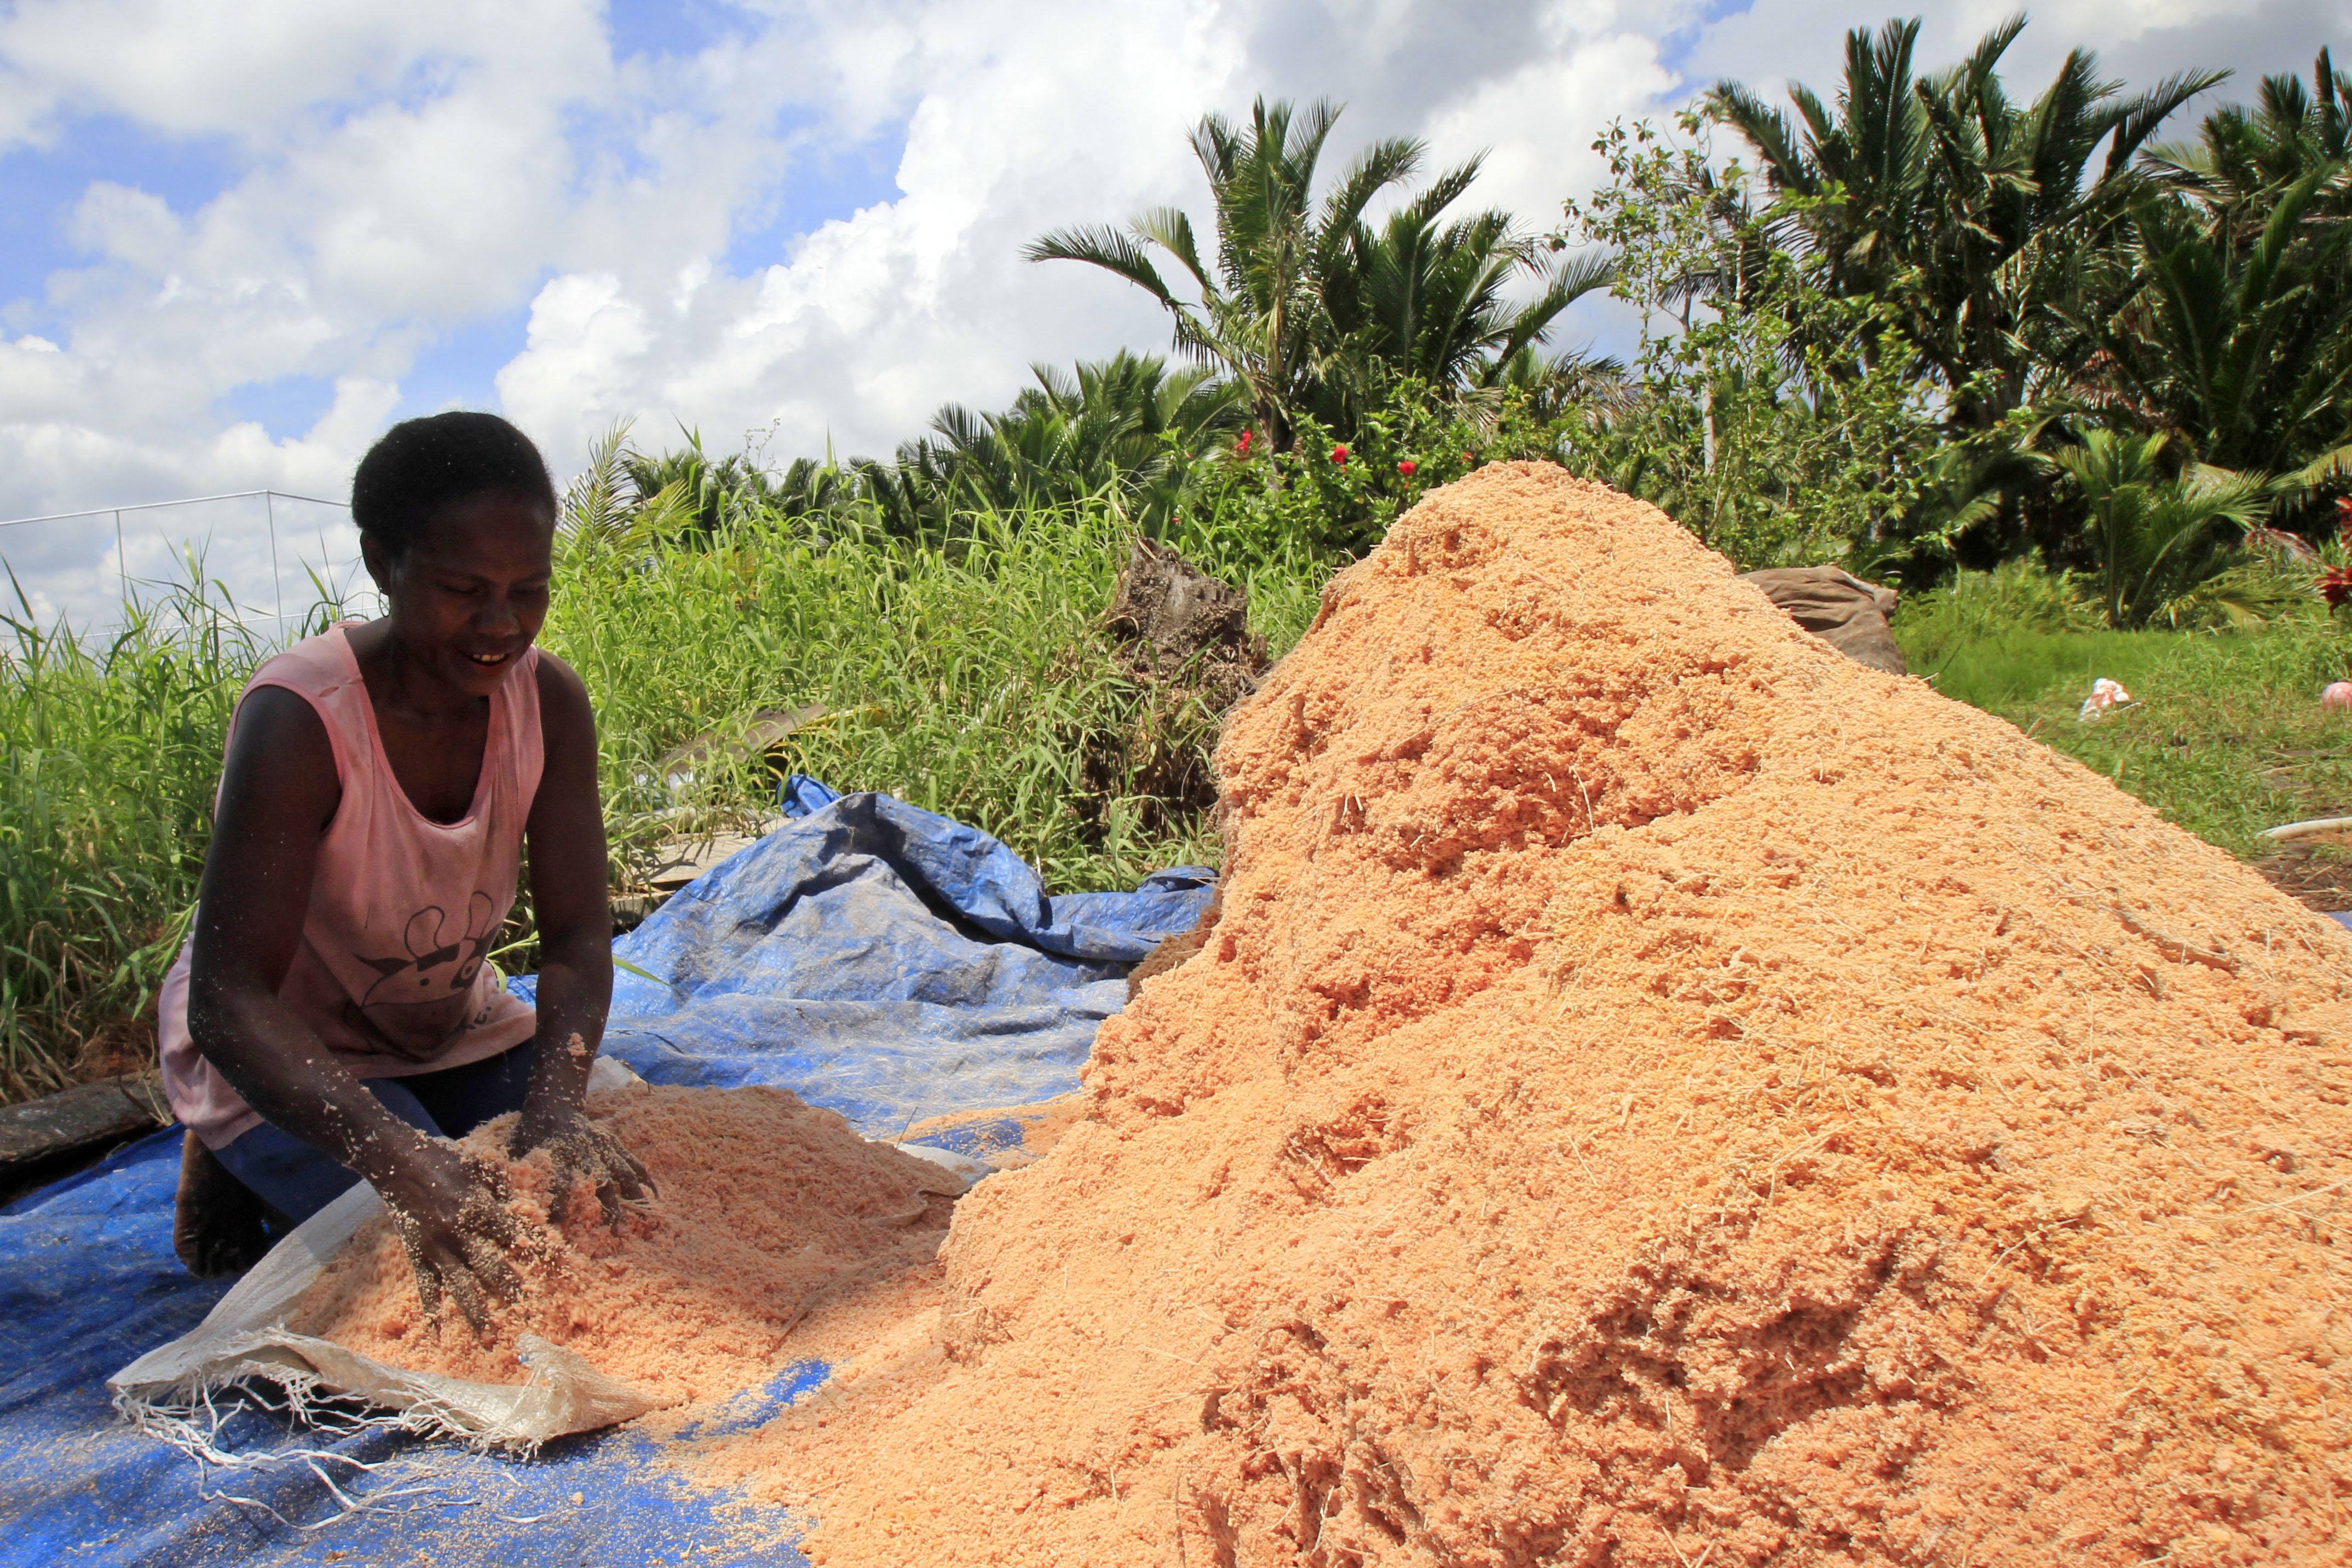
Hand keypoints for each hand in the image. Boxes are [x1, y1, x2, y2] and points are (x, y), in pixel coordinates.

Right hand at [375, 1135, 542, 1337]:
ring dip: (477, 1313)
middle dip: (510, 1290)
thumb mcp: (478, 1165)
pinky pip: (426, 1288)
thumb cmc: (441, 1159)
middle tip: (528, 1310)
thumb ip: (500, 1188)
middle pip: (490, 1267)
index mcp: (478, 1207)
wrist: (395, 1160)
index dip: (534, 1249)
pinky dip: (431, 1312)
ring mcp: (436, 1248)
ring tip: (490, 1338)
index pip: (513, 1234)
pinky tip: (437, 1335)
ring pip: (461, 1286)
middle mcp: (458, 1233)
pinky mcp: (417, 1255)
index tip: (556, 1266)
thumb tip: (521, 1205)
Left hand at [511, 1105, 655, 1227]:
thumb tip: (504, 1203)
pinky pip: (633, 1162)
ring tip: (644, 1220)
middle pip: (601, 1182)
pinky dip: (645, 1179)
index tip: (560, 1228)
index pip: (559, 1184)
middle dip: (610, 1208)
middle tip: (615, 1234)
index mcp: (559, 1156)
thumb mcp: (516, 1152)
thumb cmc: (531, 1133)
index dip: (559, 1206)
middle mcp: (585, 1154)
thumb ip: (515, 1175)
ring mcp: (604, 1149)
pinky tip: (655, 1197)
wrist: (553, 1103)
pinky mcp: (614, 1145)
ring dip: (633, 1197)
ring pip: (623, 1173)